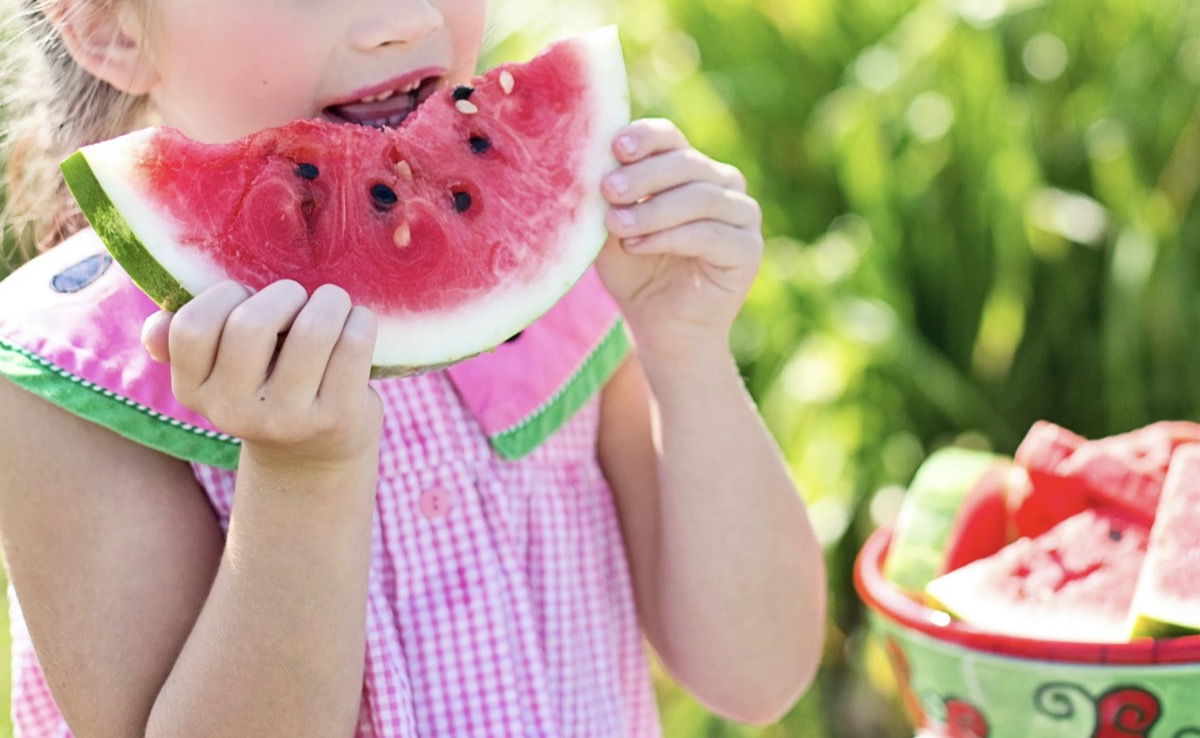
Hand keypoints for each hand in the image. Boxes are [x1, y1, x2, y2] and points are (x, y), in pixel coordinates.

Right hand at [141, 280, 381, 469]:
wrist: (314, 454)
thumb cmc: (266, 385)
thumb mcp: (220, 371)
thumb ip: (184, 342)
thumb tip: (154, 329)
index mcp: (194, 391)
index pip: (192, 326)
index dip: (225, 295)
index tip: (248, 298)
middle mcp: (234, 412)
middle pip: (252, 324)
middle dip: (284, 294)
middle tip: (299, 299)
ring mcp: (288, 419)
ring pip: (313, 330)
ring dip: (330, 301)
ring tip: (333, 305)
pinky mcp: (337, 418)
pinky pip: (354, 345)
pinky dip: (361, 321)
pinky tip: (357, 324)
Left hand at [596, 119, 762, 365]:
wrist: (660, 328)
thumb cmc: (634, 272)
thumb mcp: (611, 229)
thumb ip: (608, 197)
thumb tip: (590, 161)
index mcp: (690, 169)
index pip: (670, 138)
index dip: (645, 138)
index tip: (615, 147)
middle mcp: (722, 184)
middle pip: (686, 163)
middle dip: (643, 176)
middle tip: (608, 190)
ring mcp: (742, 215)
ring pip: (700, 197)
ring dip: (653, 210)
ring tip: (617, 225)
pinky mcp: (748, 249)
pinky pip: (711, 234)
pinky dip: (670, 237)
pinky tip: (637, 246)